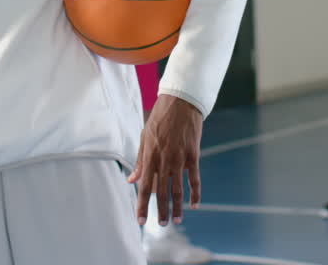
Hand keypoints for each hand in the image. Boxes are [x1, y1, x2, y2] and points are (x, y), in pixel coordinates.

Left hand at [129, 94, 203, 225]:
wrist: (180, 103)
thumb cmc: (160, 119)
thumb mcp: (145, 138)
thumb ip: (140, 161)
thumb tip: (132, 180)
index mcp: (150, 157)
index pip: (145, 187)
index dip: (142, 205)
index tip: (141, 220)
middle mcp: (164, 160)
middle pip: (162, 192)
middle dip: (161, 211)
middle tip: (162, 225)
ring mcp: (179, 159)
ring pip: (178, 189)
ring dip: (177, 207)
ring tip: (176, 221)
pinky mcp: (193, 156)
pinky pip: (194, 179)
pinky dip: (195, 193)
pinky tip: (194, 205)